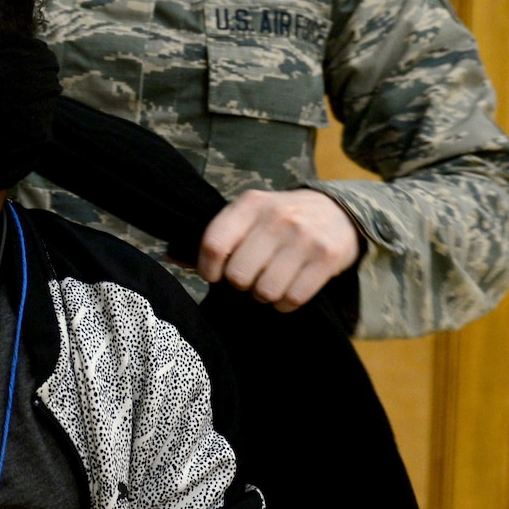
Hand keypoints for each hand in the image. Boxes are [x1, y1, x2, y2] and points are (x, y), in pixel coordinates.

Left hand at [198, 188, 359, 311]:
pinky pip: (293, 299)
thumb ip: (215, 238)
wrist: (339, 211)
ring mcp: (304, 237)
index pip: (214, 244)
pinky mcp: (326, 257)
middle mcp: (277, 217)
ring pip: (265, 291)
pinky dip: (285, 304)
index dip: (208, 269)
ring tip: (270, 283)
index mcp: (250, 204)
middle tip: (251, 277)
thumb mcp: (248, 217)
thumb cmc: (281, 219)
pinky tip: (288, 290)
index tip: (214, 275)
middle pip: (238, 275)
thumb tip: (169, 255)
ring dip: (264, 296)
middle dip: (241, 285)